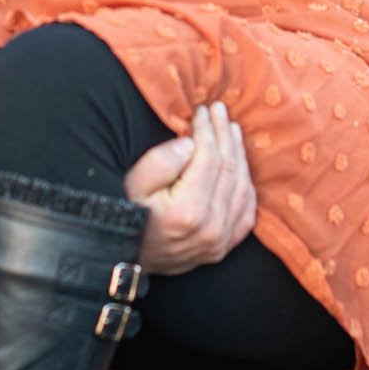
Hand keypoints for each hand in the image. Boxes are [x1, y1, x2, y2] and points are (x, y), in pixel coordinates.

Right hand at [127, 103, 256, 275]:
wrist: (122, 259)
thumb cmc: (124, 216)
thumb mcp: (132, 185)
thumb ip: (161, 162)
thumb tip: (191, 144)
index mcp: (188, 211)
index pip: (209, 158)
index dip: (208, 130)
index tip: (203, 111)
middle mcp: (210, 228)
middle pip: (228, 169)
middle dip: (224, 135)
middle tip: (220, 111)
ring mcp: (219, 241)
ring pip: (241, 188)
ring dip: (239, 155)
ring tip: (231, 131)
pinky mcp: (222, 249)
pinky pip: (245, 212)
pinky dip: (246, 186)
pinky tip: (241, 167)